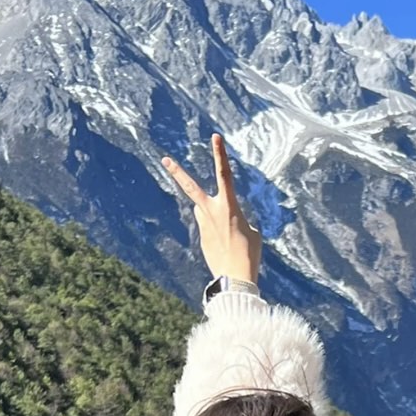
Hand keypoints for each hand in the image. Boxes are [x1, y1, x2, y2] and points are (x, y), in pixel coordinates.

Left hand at [161, 133, 262, 284]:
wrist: (235, 278)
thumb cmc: (248, 253)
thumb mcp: (251, 231)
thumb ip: (235, 217)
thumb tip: (222, 219)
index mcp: (229, 206)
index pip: (224, 174)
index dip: (220, 154)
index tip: (215, 137)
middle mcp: (212, 211)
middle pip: (191, 187)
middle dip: (178, 172)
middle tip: (164, 159)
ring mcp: (203, 224)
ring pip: (205, 211)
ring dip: (214, 216)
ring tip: (230, 237)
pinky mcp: (201, 237)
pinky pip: (209, 228)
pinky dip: (218, 233)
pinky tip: (227, 248)